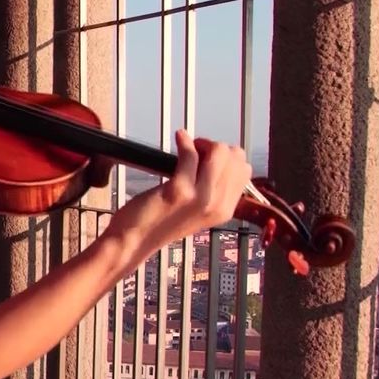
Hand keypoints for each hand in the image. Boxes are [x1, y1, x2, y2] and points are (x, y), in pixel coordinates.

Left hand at [107, 129, 252, 253]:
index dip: (226, 158)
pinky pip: (190, 153)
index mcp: (225, 210)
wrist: (134, 240)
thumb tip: (214, 158)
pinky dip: (185, 141)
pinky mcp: (179, 190)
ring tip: (188, 146)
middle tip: (196, 152)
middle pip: (235, 157)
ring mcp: (201, 198)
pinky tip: (179, 138)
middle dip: (216, 147)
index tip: (206, 159)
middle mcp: (218, 205)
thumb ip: (209, 191)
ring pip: (219, 152)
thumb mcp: (195, 211)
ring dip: (203, 143)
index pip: (244, 170)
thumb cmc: (159, 221)